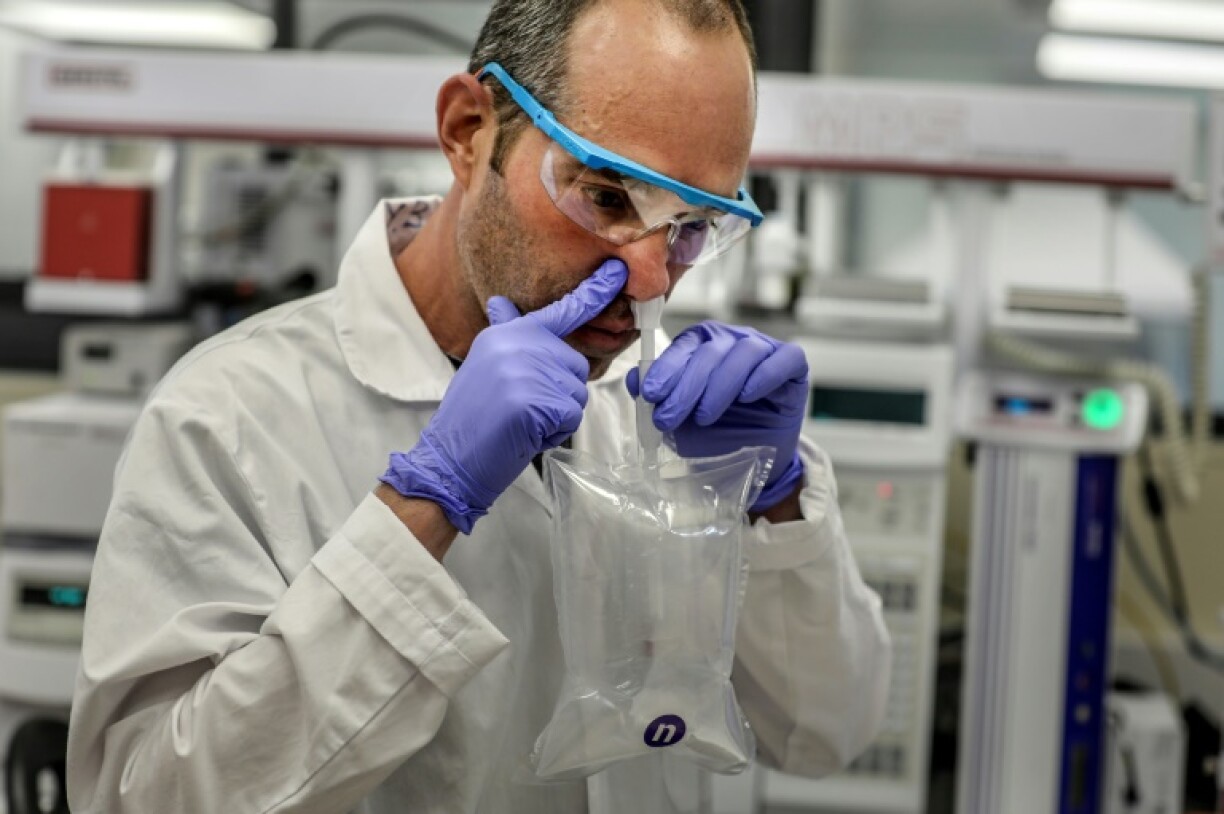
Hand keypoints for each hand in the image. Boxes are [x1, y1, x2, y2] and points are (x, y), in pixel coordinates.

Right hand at [381, 258, 627, 532]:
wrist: (450, 458)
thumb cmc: (472, 420)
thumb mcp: (485, 366)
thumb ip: (507, 338)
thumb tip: (501, 303)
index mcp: (507, 334)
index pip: (559, 311)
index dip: (594, 292)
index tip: (618, 271)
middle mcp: (517, 344)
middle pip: (575, 364)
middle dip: (560, 393)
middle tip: (523, 408)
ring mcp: (525, 371)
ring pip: (577, 392)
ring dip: (558, 415)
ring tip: (522, 422)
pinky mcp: (534, 401)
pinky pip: (572, 416)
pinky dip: (556, 433)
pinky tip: (526, 434)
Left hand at [627, 321, 807, 511]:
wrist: (757, 461)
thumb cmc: (718, 432)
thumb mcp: (681, 421)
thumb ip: (659, 398)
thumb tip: (634, 379)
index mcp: (705, 346)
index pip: (685, 346)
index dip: (666, 368)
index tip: (651, 394)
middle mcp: (734, 341)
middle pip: (712, 350)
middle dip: (686, 385)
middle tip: (670, 417)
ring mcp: (766, 350)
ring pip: (745, 352)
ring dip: (720, 384)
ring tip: (704, 416)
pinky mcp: (794, 367)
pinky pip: (785, 359)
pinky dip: (765, 374)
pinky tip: (747, 395)